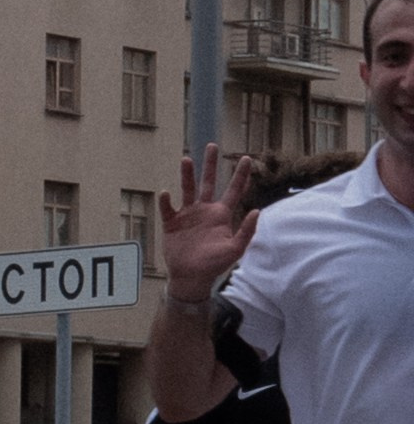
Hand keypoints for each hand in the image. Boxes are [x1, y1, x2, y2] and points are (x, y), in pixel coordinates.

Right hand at [157, 148, 257, 304]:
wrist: (190, 278)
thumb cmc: (214, 265)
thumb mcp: (235, 250)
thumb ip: (247, 231)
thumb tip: (257, 210)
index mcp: (221, 215)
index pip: (233, 190)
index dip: (240, 175)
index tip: (246, 158)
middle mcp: (205, 211)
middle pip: (208, 182)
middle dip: (210, 164)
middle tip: (212, 146)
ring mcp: (188, 215)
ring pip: (188, 189)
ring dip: (187, 175)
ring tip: (186, 159)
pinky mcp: (172, 224)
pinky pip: (168, 209)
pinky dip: (166, 201)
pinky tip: (166, 193)